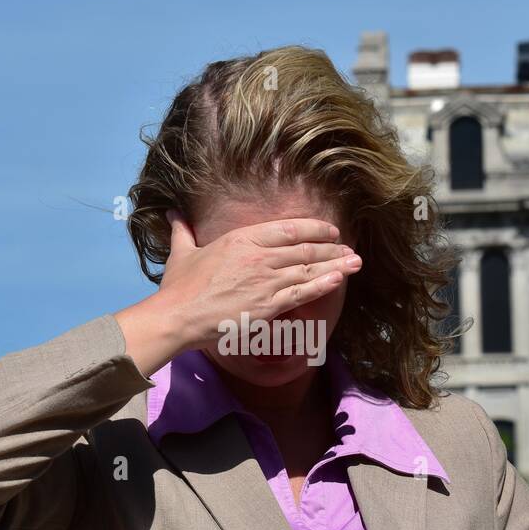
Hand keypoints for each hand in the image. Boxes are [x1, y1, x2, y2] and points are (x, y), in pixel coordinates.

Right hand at [114, 210, 361, 376]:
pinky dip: (323, 285)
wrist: (179, 316)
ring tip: (355, 263)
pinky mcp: (268, 305)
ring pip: (309, 269)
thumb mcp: (182, 252)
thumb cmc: (179, 287)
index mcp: (242, 239)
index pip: (289, 229)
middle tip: (350, 249)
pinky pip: (302, 292)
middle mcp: (259, 256)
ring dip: (335, 265)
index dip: (314, 228)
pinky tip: (339, 280)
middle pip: (305, 248)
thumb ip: (183, 231)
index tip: (330, 231)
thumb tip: (173, 213)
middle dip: (332, 248)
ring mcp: (266, 281)